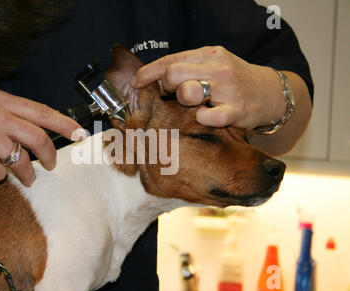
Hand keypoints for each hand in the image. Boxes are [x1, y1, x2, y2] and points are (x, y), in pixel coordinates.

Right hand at [0, 89, 80, 186]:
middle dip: (49, 155)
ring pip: (20, 158)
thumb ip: (10, 117)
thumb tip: (42, 132)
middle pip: (37, 136)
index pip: (40, 110)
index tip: (78, 133)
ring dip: (25, 174)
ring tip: (26, 179)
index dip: (63, 123)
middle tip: (51, 165)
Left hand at [130, 46, 285, 129]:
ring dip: (183, 101)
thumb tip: (155, 79)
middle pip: (174, 74)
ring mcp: (227, 89)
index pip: (171, 60)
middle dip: (165, 87)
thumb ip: (188, 68)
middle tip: (170, 95)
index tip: (137, 82)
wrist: (270, 93)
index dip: (149, 72)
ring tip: (192, 105)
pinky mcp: (235, 110)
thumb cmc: (235, 81)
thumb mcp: (213, 65)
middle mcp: (217, 68)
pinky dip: (201, 119)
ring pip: (187, 92)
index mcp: (209, 54)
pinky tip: (204, 117)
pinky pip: (206, 117)